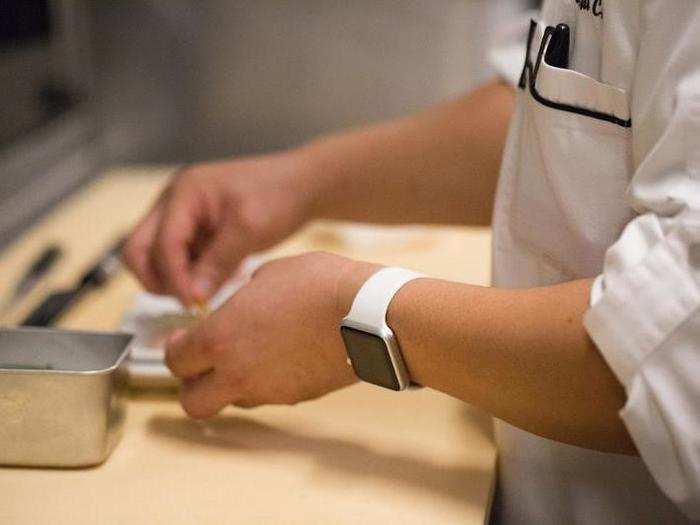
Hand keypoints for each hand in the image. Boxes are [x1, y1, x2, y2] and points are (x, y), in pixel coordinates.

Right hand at [123, 151, 314, 305]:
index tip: (193, 304)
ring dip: (175, 278)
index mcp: (185, 192)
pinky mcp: (194, 229)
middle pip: (139, 249)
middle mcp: (174, 201)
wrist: (302, 186)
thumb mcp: (250, 229)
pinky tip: (222, 277)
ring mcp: (181, 215)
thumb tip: (192, 297)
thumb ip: (218, 263)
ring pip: (155, 257)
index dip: (174, 278)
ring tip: (211, 288)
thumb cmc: (279, 195)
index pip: (162, 243)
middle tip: (189, 301)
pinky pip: (179, 259)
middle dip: (158, 279)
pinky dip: (192, 274)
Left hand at [164, 252, 379, 417]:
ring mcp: (268, 390)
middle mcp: (237, 372)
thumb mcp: (269, 274)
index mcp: (220, 337)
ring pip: (232, 401)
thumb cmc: (317, 284)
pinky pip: (268, 396)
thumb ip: (243, 297)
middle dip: (192, 386)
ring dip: (232, 384)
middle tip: (203, 366)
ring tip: (253, 356)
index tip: (180, 341)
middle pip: (192, 403)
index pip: (175, 361)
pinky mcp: (296, 398)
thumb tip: (244, 303)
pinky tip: (285, 357)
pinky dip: (267, 382)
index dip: (174, 350)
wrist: (367, 315)